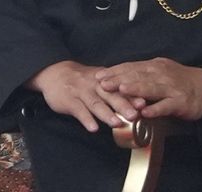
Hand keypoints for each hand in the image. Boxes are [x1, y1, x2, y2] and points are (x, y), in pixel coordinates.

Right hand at [26, 60, 140, 131]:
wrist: (56, 74)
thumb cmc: (84, 80)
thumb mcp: (101, 80)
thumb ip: (117, 90)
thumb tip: (139, 102)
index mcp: (106, 80)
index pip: (121, 87)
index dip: (133, 95)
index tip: (145, 103)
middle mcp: (96, 85)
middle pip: (111, 95)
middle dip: (124, 105)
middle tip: (135, 115)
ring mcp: (82, 92)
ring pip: (96, 104)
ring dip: (107, 114)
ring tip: (117, 123)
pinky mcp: (69, 101)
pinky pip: (79, 111)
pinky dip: (86, 120)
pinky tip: (94, 128)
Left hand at [95, 58, 201, 120]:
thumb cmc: (180, 81)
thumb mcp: (161, 72)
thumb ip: (142, 75)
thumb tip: (119, 78)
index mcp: (156, 66)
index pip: (132, 67)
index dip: (116, 71)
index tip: (99, 76)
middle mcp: (162, 74)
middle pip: (138, 76)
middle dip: (119, 79)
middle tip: (102, 83)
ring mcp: (171, 88)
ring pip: (151, 88)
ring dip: (136, 89)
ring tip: (122, 90)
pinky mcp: (180, 102)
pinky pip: (166, 105)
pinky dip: (156, 108)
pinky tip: (145, 112)